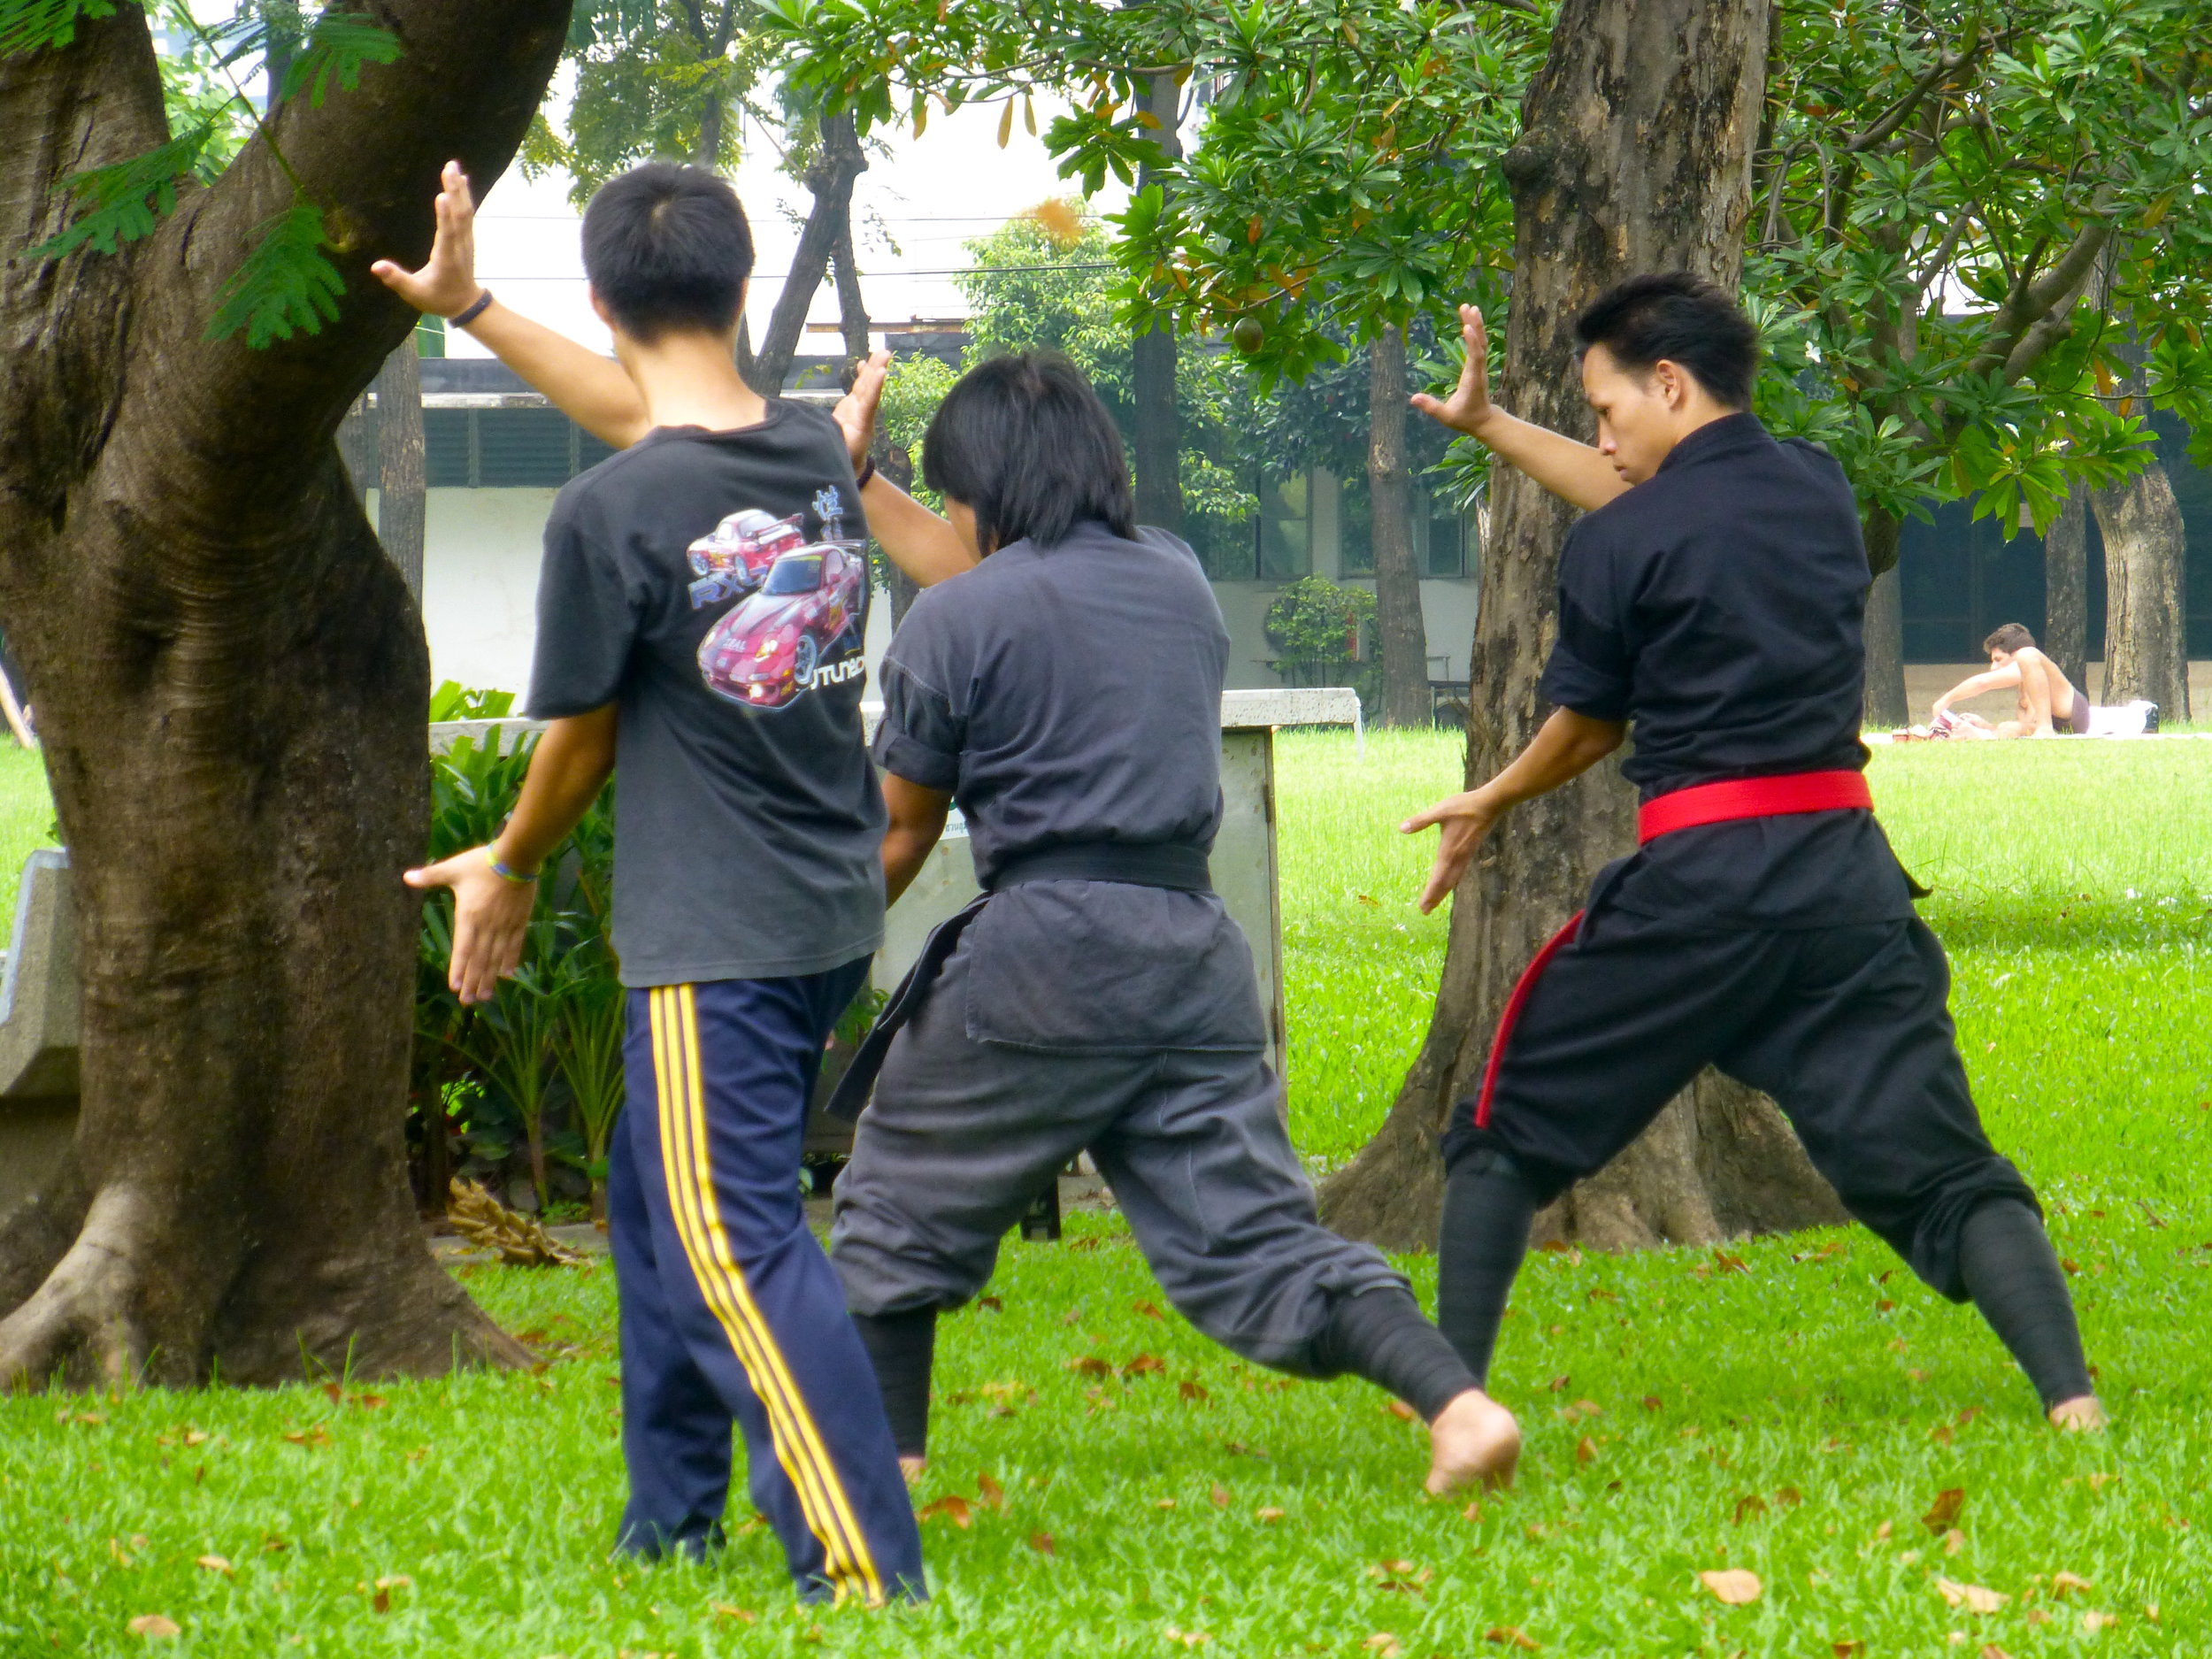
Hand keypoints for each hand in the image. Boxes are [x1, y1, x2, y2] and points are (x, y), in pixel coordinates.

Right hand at [370, 159, 485, 318]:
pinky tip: (462, 179)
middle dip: (455, 191)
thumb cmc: (438, 298)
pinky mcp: (467, 237)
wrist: (466, 304)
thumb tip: (376, 267)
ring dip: (460, 188)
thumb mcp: (415, 293)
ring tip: (453, 166)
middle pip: (459, 216)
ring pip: (466, 211)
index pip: (447, 235)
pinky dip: (464, 195)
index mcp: (446, 259)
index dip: (445, 216)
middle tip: (449, 167)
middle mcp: (460, 246)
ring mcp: (466, 240)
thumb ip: (396, 280)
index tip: (443, 196)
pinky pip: (467, 213)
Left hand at [404, 844, 535, 1004]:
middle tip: (469, 1001)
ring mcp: (504, 925)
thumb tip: (406, 877)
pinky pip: (514, 945)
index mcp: (468, 916)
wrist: (516, 858)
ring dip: (490, 977)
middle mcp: (486, 926)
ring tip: (485, 995)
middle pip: (479, 959)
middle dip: (473, 981)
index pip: (462, 949)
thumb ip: (430, 876)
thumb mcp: (453, 868)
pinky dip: (510, 960)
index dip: (458, 968)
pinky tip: (507, 975)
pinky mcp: (519, 921)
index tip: (455, 987)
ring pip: (496, 957)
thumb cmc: (482, 863)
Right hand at [833, 349, 891, 469]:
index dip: (874, 388)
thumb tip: (830, 434)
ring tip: (882, 352)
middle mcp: (862, 415)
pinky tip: (864, 362)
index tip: (882, 372)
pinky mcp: (852, 408)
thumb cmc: (843, 461)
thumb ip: (836, 443)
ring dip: (873, 368)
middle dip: (877, 370)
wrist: (850, 465)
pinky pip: (859, 389)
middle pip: (870, 389)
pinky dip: (862, 376)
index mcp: (861, 426)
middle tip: (886, 353)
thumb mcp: (839, 455)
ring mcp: (858, 410)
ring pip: (866, 385)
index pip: (869, 403)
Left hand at [1400, 788, 1500, 913]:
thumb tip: (1401, 829)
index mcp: (1449, 851)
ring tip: (1435, 902)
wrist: (1489, 805)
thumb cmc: (1463, 807)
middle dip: (1435, 897)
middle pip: (1445, 883)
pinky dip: (1451, 882)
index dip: (1430, 893)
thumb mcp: (1439, 811)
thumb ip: (1421, 820)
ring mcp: (1465, 856)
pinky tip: (1450, 883)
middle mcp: (1457, 858)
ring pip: (1453, 879)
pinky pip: (1459, 872)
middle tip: (1425, 911)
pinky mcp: (1469, 851)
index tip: (1423, 907)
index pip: (1437, 878)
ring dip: (1443, 892)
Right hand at [1410, 304, 1496, 437]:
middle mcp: (1479, 369)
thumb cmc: (1465, 418)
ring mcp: (1480, 366)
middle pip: (1480, 343)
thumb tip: (1413, 398)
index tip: (1467, 327)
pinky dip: (1474, 331)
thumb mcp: (1447, 417)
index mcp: (1473, 379)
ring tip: (1468, 306)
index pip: (1475, 358)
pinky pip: (1478, 344)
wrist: (1484, 420)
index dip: (1472, 342)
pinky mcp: (1477, 365)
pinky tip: (1469, 320)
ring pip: (1481, 341)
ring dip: (1475, 324)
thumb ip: (1431, 407)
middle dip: (1474, 325)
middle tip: (1467, 307)